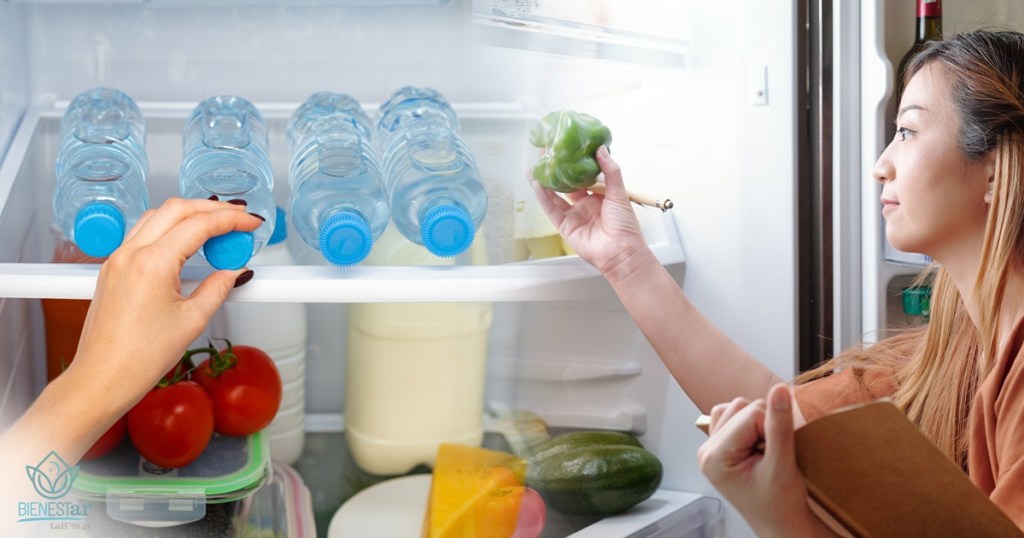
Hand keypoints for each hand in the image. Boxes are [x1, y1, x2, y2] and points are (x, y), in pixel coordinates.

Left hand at [70, 198, 262, 414]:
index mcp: (152, 264)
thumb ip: (219, 287)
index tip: (251, 223)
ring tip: (216, 230)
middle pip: (176, 209)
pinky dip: (169, 229)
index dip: (231, 220)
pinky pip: (143, 233)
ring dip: (188, 215)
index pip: (199, 224)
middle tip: (238, 219)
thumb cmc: (138, 358)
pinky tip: (187, 244)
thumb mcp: (193, 320)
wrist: (101, 379)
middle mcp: (131, 254)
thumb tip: (235, 272)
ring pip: (157, 216)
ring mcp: (118, 259)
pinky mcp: (113, 268)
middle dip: (211, 208)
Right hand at [530, 146, 649, 278]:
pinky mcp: (565, 226)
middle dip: (558, 171)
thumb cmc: (624, 224)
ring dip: (546, 182)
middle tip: (547, 155)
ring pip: (556, 196)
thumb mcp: (619, 193)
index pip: (585, 175)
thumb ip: (610, 171)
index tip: (567, 149)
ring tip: (535, 167)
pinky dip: (544, 198)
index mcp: (601, 195)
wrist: (620, 252)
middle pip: (568, 184)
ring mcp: (575, 215)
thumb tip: (601, 149)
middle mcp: (586, 204)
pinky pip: (552, 210)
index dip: (575, 163)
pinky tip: (536, 184)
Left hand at [697, 384, 831, 536]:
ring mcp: (710, 447)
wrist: (779, 523)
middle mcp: (706, 450)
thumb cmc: (781, 503)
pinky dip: (748, 423)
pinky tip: (757, 444)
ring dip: (757, 423)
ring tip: (765, 452)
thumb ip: (779, 426)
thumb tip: (779, 390)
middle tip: (772, 455)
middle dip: (764, 425)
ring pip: (737, 407)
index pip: (750, 415)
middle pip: (741, 407)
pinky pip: (731, 415)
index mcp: (715, 457)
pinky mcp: (719, 445)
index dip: (773, 428)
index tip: (778, 453)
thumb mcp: (782, 464)